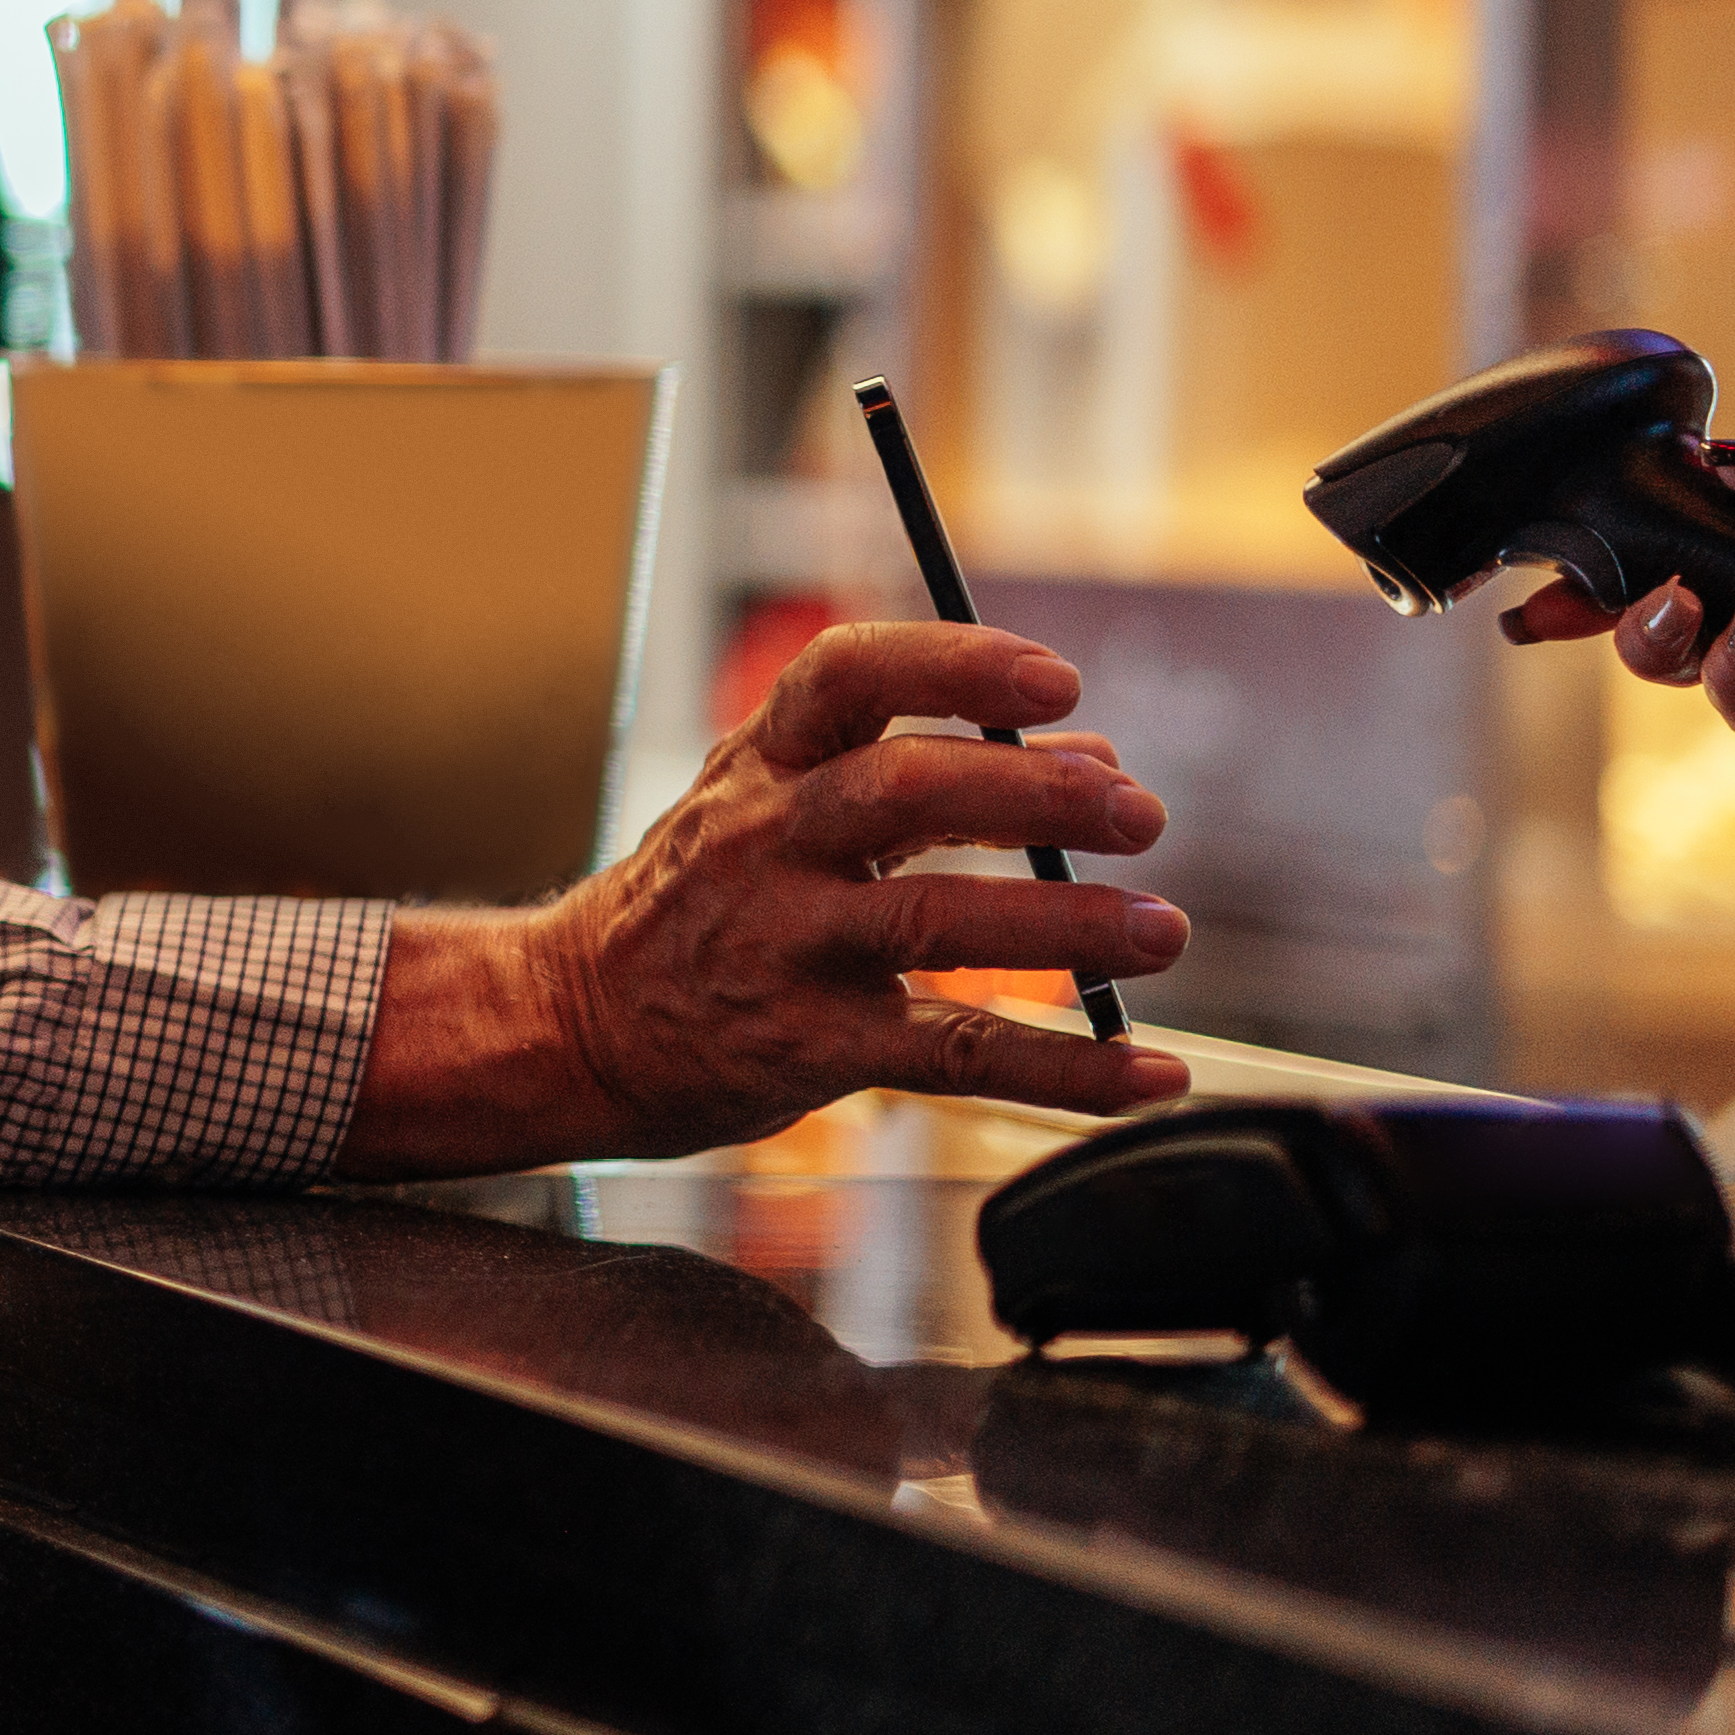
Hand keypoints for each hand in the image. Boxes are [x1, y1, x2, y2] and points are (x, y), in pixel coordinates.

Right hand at [339, 619, 1193, 1173]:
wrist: (574, 1020)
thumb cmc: (700, 901)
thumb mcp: (781, 806)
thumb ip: (933, 774)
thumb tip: (1096, 757)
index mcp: (761, 765)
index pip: (848, 675)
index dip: (956, 664)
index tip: (1057, 682)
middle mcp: (767, 842)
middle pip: (904, 790)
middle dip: (1037, 792)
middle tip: (1139, 812)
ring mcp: (783, 944)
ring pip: (937, 921)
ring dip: (1066, 922)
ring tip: (1159, 930)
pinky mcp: (807, 1045)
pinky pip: (951, 1053)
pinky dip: (1063, 1067)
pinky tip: (1144, 1070)